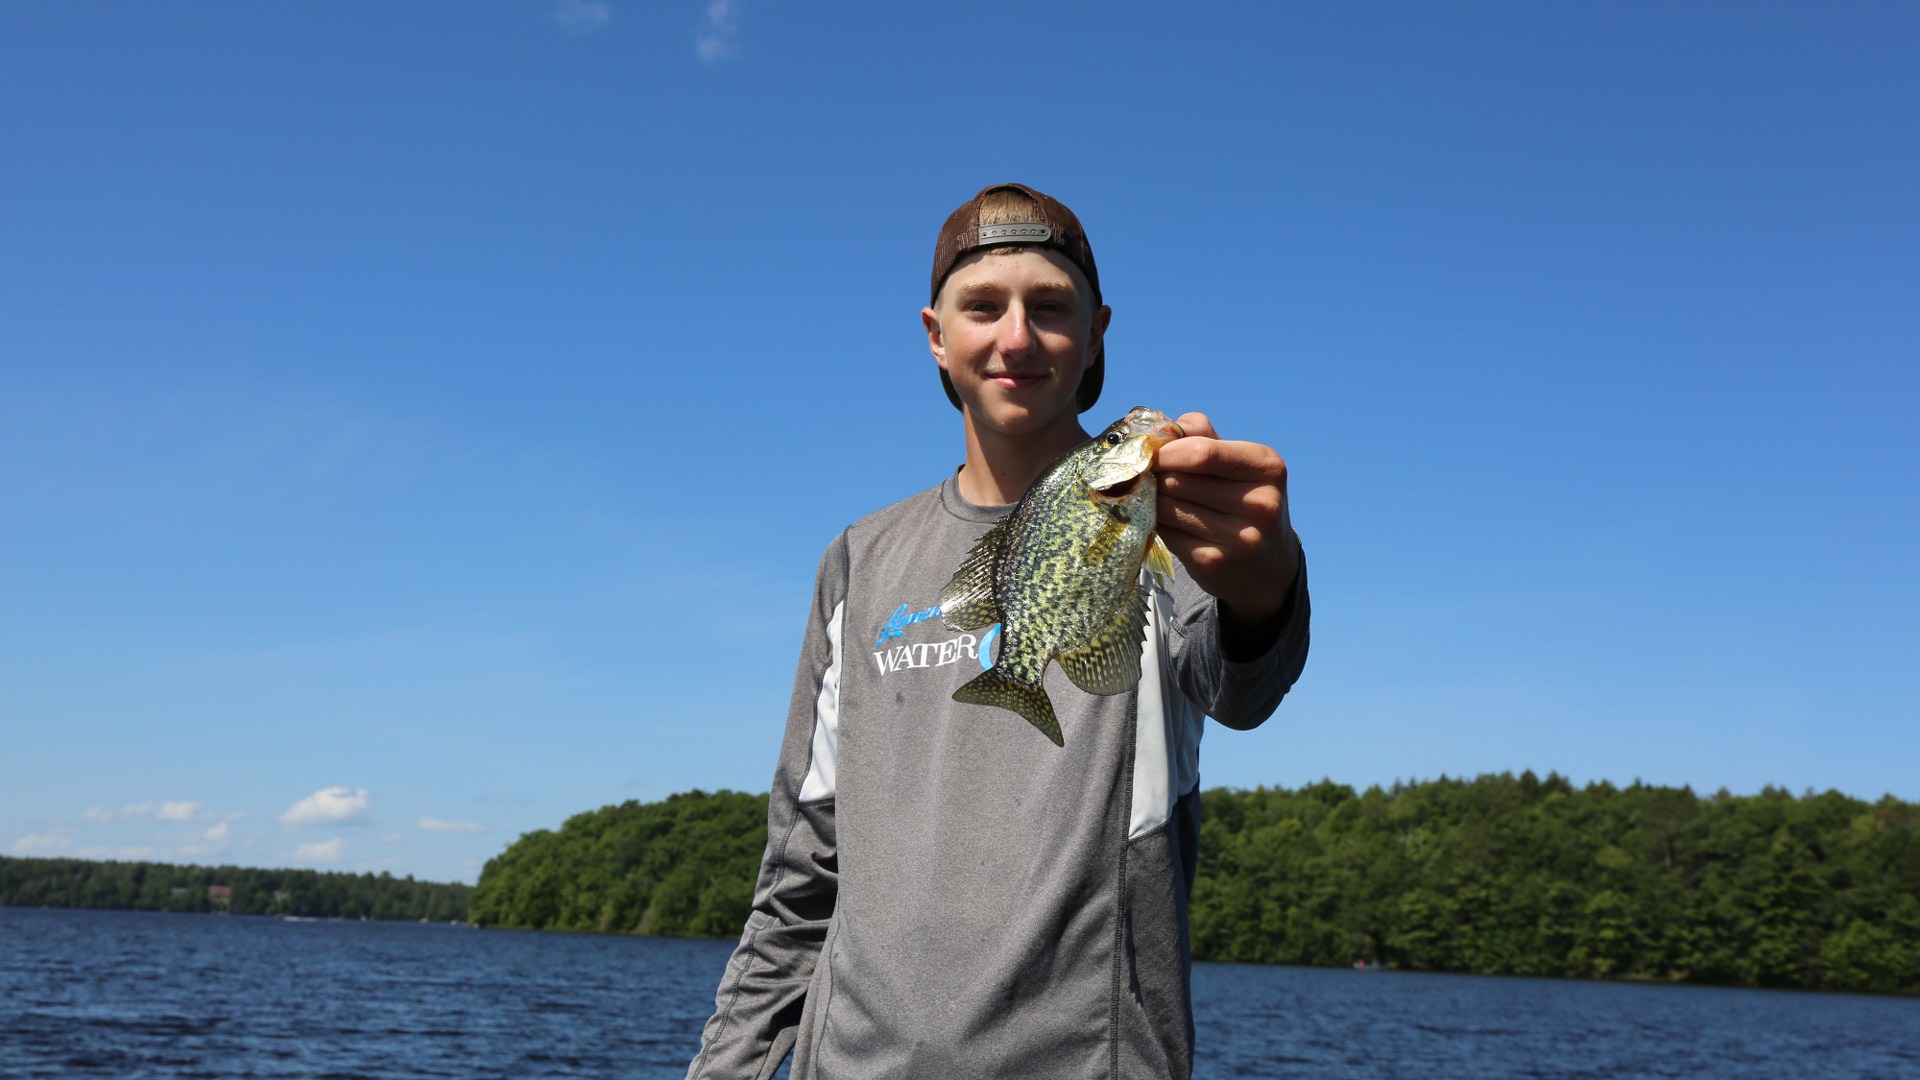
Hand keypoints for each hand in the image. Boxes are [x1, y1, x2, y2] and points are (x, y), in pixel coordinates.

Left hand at [1154, 413, 1300, 625]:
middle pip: (1179, 480)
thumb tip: (1163, 427)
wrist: (1269, 568)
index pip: (1202, 452)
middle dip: (1154, 476)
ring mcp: (1238, 537)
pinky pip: (1166, 533)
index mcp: (1267, 467)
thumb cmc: (1246, 504)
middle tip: (1146, 476)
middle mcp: (1259, 503)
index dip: (1166, 452)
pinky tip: (1165, 522)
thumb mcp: (1240, 465)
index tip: (1151, 453)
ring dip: (1151, 500)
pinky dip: (1156, 524)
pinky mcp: (1213, 563)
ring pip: (1167, 507)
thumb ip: (1205, 438)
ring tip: (1154, 497)